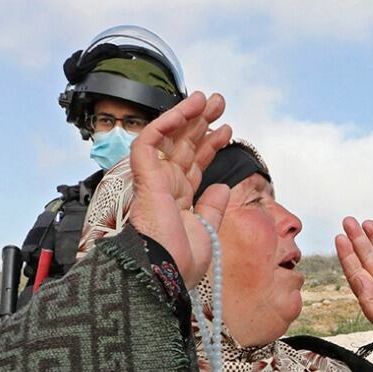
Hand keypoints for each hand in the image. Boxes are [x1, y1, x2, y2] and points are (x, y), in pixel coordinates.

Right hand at [127, 92, 232, 287]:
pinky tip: (187, 109)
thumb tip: (223, 185)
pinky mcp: (144, 175)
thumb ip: (213, 208)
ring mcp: (155, 180)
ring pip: (170, 139)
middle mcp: (167, 188)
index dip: (211, 146)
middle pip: (185, 147)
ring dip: (189, 116)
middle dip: (202, 123)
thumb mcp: (207, 233)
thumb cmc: (181, 263)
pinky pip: (152, 140)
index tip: (228, 130)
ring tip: (209, 99)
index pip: (195, 165)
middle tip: (219, 102)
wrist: (164, 272)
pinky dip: (168, 122)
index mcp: (179, 202)